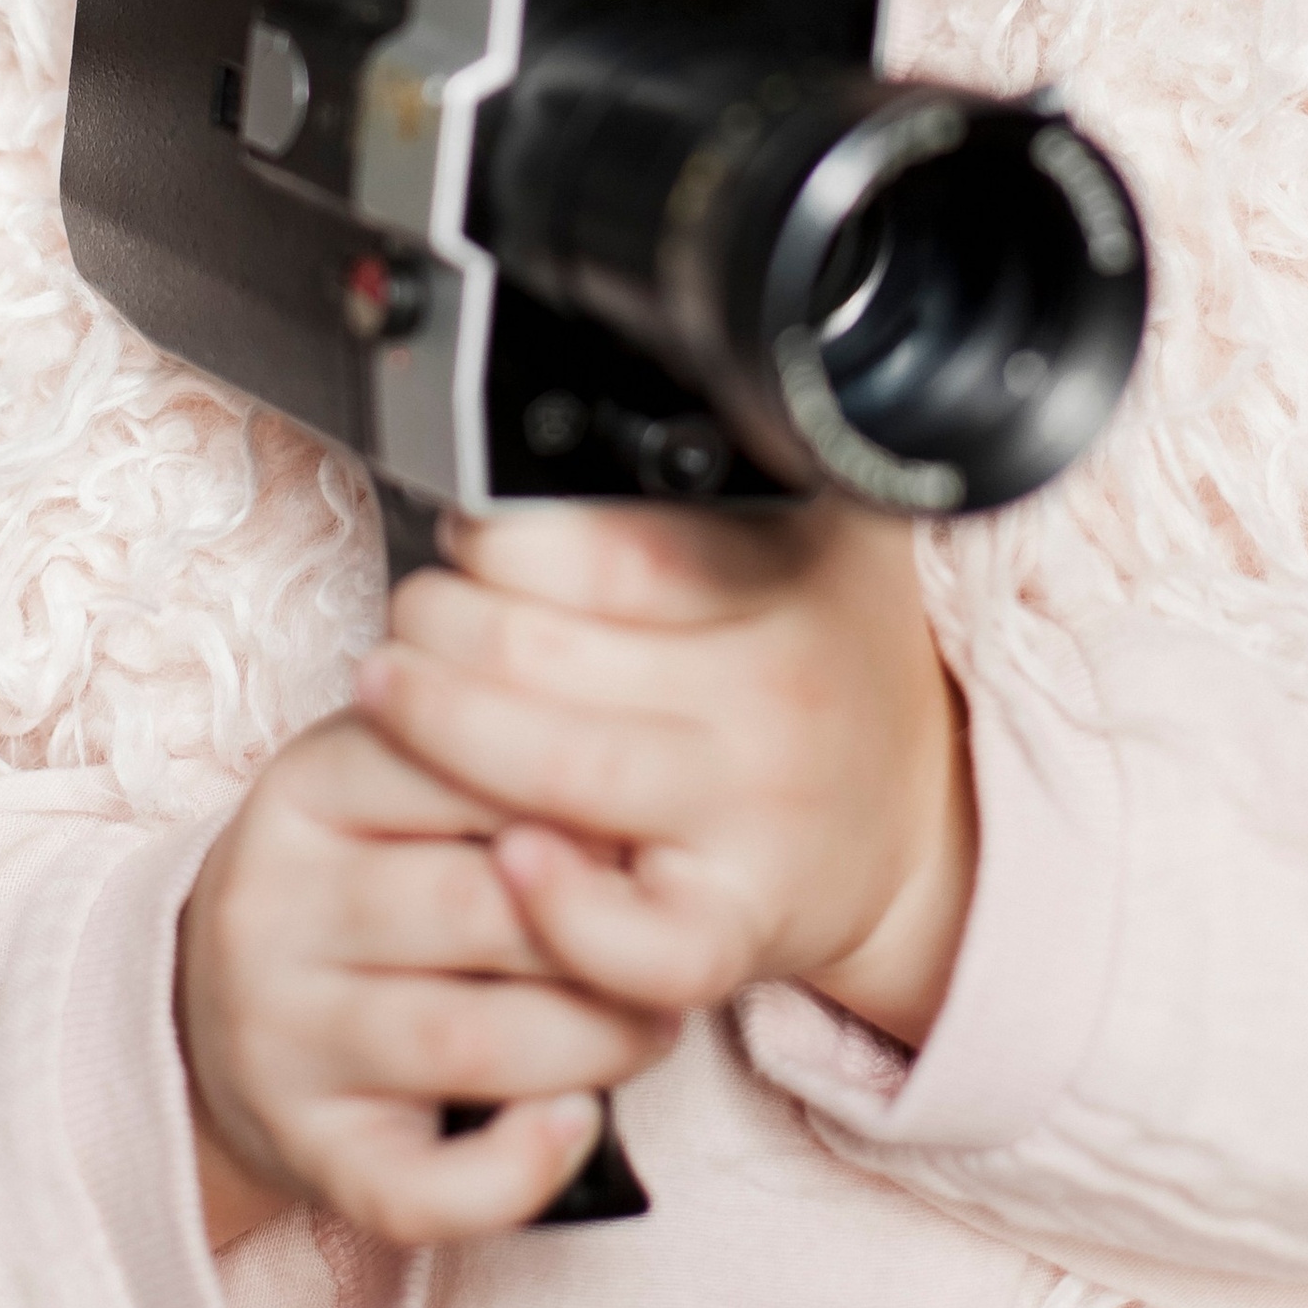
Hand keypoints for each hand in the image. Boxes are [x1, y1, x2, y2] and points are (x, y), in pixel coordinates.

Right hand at [175, 710, 678, 1250]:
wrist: (213, 1006)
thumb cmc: (365, 873)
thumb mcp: (401, 783)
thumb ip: (499, 764)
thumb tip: (634, 803)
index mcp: (306, 788)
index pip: (458, 770)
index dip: (577, 800)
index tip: (650, 824)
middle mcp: (271, 908)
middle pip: (473, 907)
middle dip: (601, 928)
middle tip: (673, 933)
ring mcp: (277, 1039)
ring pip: (464, 1042)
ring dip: (594, 1040)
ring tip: (654, 1024)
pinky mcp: (305, 1154)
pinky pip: (419, 1188)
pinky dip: (518, 1171)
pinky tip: (576, 1124)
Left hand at [355, 502, 975, 1049]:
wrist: (918, 826)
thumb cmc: (832, 660)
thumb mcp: (827, 527)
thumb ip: (752, 451)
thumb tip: (643, 368)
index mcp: (785, 589)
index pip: (607, 547)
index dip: (501, 534)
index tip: (468, 529)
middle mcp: (768, 702)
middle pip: (546, 651)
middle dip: (439, 623)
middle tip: (413, 613)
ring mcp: (750, 822)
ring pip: (557, 775)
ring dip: (437, 728)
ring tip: (389, 689)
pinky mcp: (732, 930)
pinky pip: (632, 940)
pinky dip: (556, 907)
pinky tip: (503, 855)